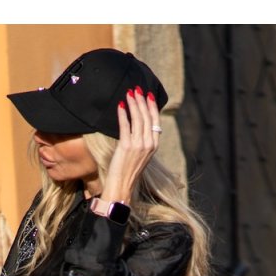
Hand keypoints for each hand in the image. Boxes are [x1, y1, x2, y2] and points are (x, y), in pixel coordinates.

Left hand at [99, 88, 160, 206]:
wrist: (122, 186)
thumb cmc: (129, 171)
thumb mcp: (141, 155)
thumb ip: (142, 141)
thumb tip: (137, 125)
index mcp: (154, 145)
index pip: (155, 121)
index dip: (151, 106)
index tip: (148, 95)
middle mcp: (148, 144)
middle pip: (146, 117)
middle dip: (141, 101)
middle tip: (136, 89)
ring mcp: (138, 145)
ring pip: (137, 119)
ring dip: (133, 104)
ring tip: (128, 93)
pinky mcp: (126, 146)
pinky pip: (125, 126)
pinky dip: (123, 114)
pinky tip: (120, 105)